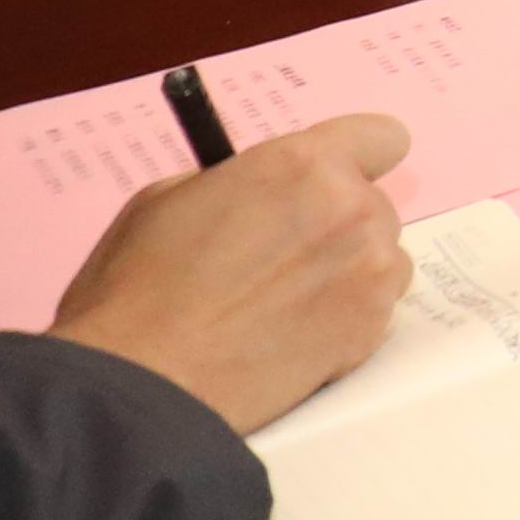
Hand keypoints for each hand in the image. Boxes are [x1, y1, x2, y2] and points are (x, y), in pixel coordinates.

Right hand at [47, 116, 414, 434]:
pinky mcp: (373, 330)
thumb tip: (264, 188)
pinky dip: (345, 316)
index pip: (382, 137)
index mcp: (304, 165)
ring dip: (347, 270)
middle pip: (373, 204)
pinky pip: (376, 308)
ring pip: (380, 257)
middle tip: (279, 257)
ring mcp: (371, 272)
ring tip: (281, 303)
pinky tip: (290, 335)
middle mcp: (353, 210)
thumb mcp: (168, 199)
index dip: (354, 158)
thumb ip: (240, 181)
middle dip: (336, 222)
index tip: (327, 182)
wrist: (143, 382)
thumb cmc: (138, 289)